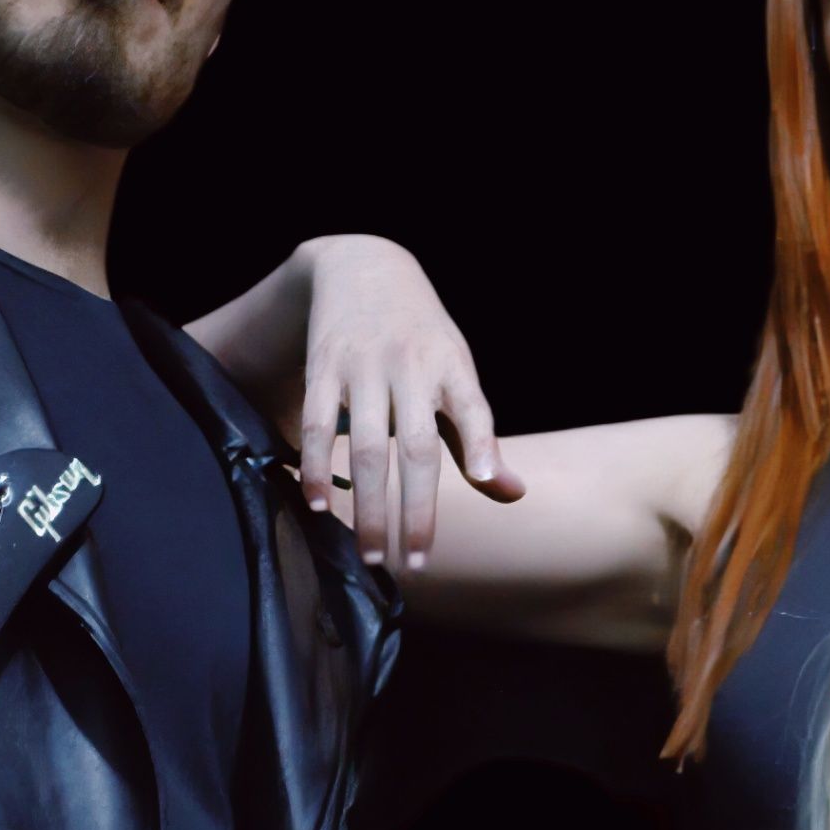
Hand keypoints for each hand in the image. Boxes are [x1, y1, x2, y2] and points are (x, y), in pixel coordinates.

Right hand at [294, 236, 525, 570]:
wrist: (364, 264)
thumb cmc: (422, 341)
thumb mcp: (458, 377)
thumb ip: (480, 440)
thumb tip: (514, 494)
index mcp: (452, 369)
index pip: (474, 411)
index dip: (482, 448)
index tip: (485, 483)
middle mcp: (410, 366)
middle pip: (415, 446)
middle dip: (414, 509)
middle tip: (411, 565)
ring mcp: (364, 365)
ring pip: (366, 444)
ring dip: (367, 505)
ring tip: (369, 554)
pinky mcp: (323, 364)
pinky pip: (318, 423)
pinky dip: (316, 467)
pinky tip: (315, 505)